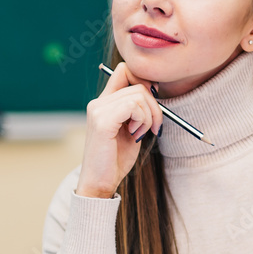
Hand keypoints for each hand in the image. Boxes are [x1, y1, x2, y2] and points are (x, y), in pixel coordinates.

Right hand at [76, 63, 162, 198]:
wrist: (100, 183)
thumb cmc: (115, 159)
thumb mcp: (130, 128)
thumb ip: (137, 108)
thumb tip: (154, 88)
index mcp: (104, 102)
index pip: (124, 70)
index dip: (144, 81)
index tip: (152, 104)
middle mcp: (98, 102)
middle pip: (136, 82)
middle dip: (154, 104)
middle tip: (154, 126)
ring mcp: (98, 110)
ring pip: (138, 94)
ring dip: (149, 116)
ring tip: (141, 133)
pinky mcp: (102, 121)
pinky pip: (133, 106)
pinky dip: (143, 120)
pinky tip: (136, 135)